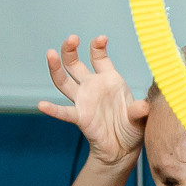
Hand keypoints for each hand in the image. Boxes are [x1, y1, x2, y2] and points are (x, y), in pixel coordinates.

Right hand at [40, 35, 149, 167]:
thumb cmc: (132, 126)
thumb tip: (143, 107)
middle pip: (75, 64)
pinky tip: (42, 105)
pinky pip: (64, 112)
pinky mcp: (80, 117)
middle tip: (71, 38)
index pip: (99, 57)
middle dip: (70, 50)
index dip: (97, 47)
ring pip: (64, 81)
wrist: (124, 148)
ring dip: (56, 68)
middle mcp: (93, 86)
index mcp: (109, 80)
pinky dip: (53, 109)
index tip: (101, 38)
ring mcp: (84, 100)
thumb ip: (139, 110)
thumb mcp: (140, 115)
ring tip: (50, 53)